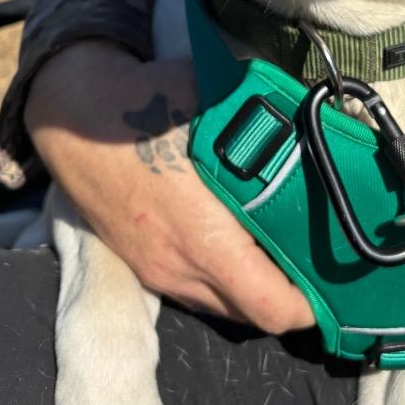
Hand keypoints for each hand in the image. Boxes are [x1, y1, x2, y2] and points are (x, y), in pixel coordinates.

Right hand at [25, 39, 314, 334]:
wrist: (71, 113)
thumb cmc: (141, 101)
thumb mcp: (209, 93)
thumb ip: (260, 109)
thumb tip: (309, 107)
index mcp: (199, 229)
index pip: (268, 301)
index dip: (308, 302)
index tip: (333, 278)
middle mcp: (176, 261)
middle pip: (250, 311)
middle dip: (287, 295)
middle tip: (314, 259)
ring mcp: (154, 267)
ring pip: (221, 303)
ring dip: (253, 287)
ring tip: (280, 250)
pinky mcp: (140, 260)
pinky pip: (193, 289)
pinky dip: (222, 279)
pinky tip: (236, 241)